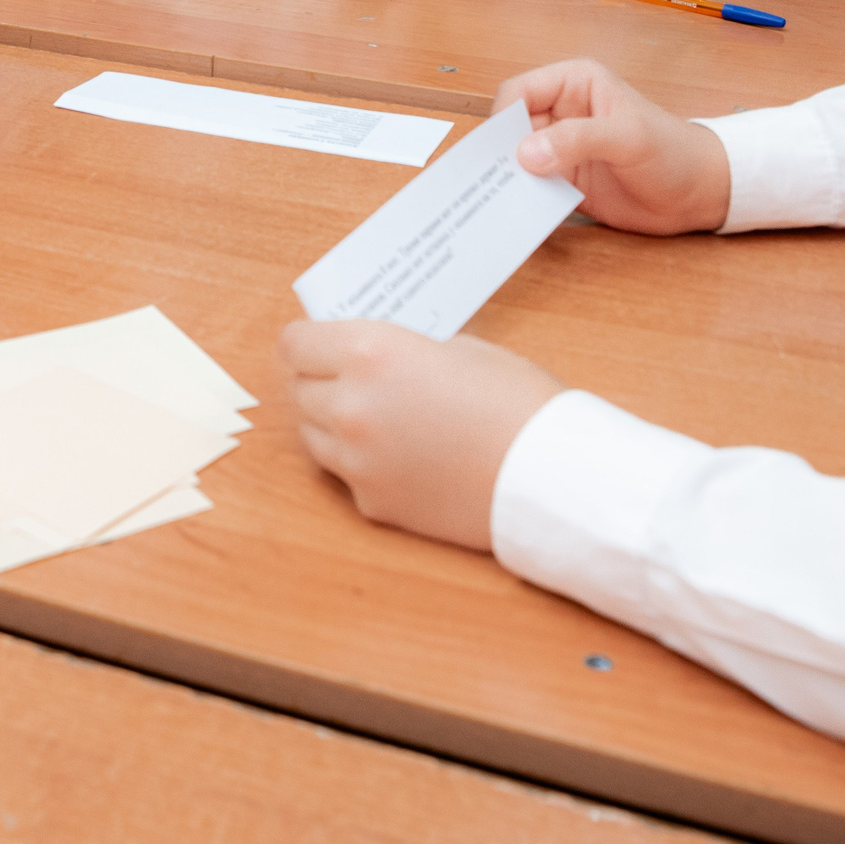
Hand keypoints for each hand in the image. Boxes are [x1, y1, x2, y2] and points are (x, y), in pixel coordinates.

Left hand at [282, 320, 563, 551]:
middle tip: (350, 378)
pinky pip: (346, 474)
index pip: (294, 344)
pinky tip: (402, 456)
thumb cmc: (517, 402)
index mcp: (369, 354)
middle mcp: (350, 407)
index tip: (318, 343)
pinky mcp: (372, 502)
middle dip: (320, 380)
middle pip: (298, 389)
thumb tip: (374, 357)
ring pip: (312, 435)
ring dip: (332, 422)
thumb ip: (402, 350)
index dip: (307, 341)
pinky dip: (362, 463)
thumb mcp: (460, 348)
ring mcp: (356, 460)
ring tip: (375, 416)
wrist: (550, 477)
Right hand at [491, 58, 731, 234]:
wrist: (699, 195)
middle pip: (510, 127)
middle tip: (492, 179)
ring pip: (515, 159)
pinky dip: (522, 199)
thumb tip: (526, 154)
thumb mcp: (628, 138)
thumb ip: (578, 140)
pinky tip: (520, 213)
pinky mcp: (563, 180)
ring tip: (500, 200)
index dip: (504, 118)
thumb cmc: (673, 153)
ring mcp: (560, 148)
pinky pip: (531, 187)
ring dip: (508, 179)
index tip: (502, 150)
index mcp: (573, 84)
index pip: (518, 92)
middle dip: (500, 152)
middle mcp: (561, 113)